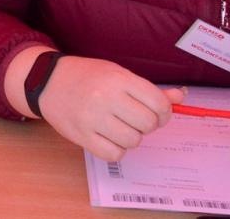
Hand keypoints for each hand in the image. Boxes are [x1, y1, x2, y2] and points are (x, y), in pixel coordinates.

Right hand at [33, 55, 183, 161]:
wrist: (47, 81)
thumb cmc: (88, 76)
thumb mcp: (118, 74)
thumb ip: (149, 90)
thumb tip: (182, 97)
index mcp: (118, 78)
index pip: (158, 103)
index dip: (164, 112)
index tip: (157, 113)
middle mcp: (106, 97)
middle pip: (147, 124)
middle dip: (147, 125)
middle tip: (136, 119)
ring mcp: (92, 118)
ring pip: (133, 141)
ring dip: (131, 137)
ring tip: (120, 127)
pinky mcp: (81, 136)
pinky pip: (114, 154)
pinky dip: (117, 149)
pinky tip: (109, 137)